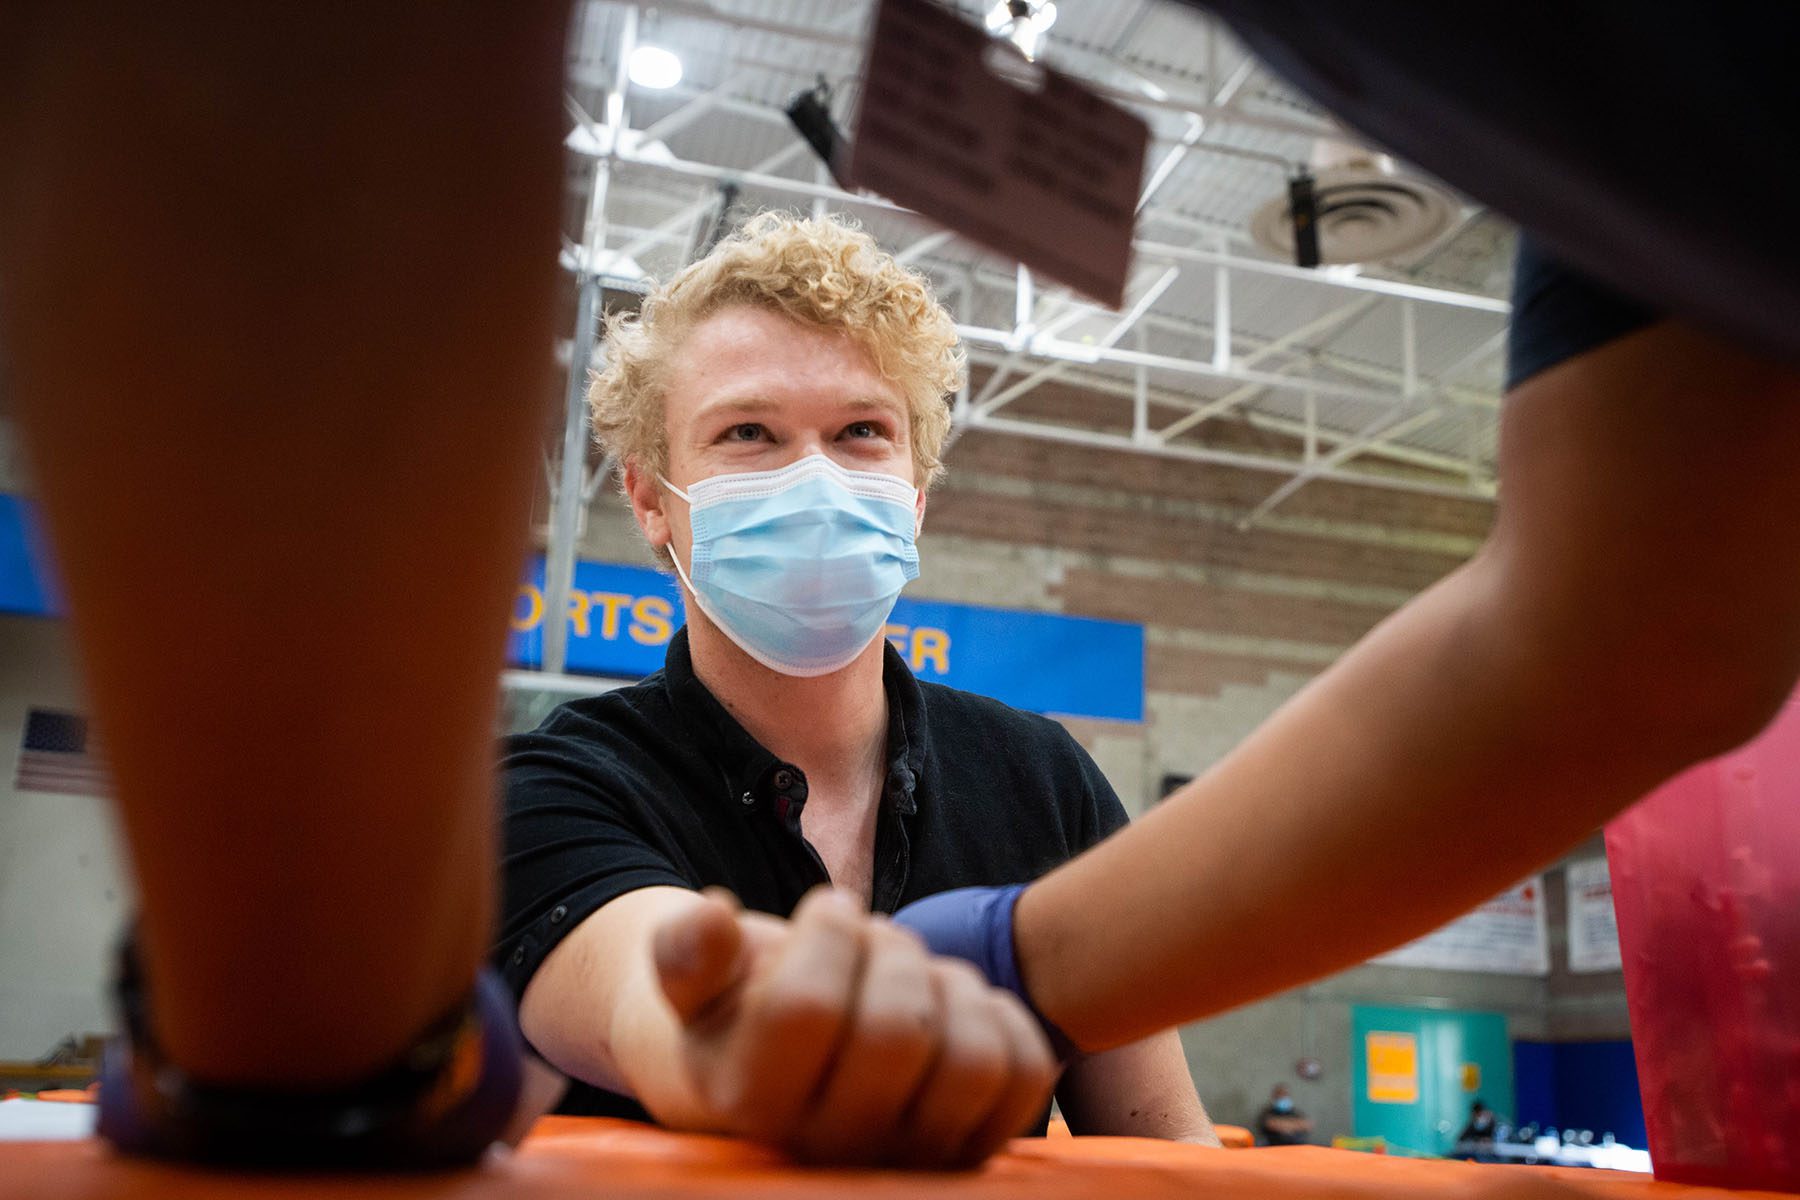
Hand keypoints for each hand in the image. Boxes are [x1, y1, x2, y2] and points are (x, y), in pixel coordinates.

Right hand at [649, 886, 1057, 1166]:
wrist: (785, 1077)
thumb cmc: (739, 1013)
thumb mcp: (696, 982)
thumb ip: (688, 951)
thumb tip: (713, 918)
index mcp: (753, 1104)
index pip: (805, 1009)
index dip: (828, 931)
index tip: (827, 909)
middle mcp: (834, 1152)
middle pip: (897, 1030)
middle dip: (890, 947)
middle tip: (871, 934)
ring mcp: (911, 1160)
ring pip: (971, 1058)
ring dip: (949, 984)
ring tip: (912, 972)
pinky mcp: (973, 1149)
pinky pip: (1023, 1076)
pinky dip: (1001, 1017)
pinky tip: (953, 1003)